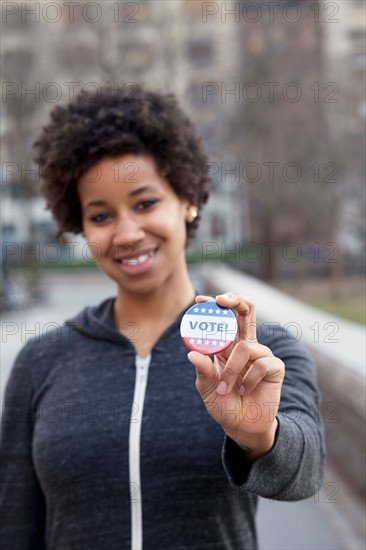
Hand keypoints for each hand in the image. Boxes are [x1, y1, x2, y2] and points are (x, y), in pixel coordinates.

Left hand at [187, 292, 284, 460]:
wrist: (241, 426)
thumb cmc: (223, 403)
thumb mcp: (207, 388)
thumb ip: (202, 371)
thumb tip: (191, 354)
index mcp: (227, 345)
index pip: (224, 317)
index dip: (214, 305)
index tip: (200, 300)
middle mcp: (245, 345)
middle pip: (246, 311)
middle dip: (234, 301)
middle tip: (220, 301)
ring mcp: (261, 354)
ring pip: (245, 348)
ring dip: (231, 370)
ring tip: (225, 388)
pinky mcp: (275, 368)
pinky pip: (261, 364)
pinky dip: (248, 379)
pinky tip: (245, 390)